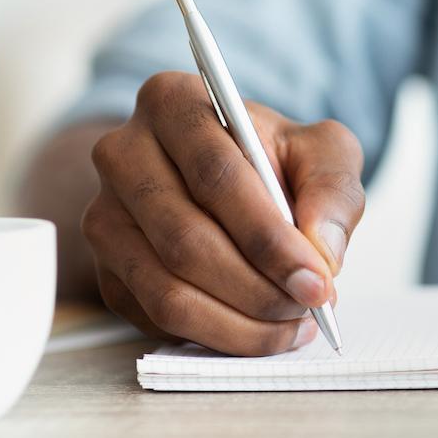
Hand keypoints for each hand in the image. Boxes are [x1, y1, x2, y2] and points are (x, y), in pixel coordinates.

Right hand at [82, 72, 364, 355]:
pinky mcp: (108, 270)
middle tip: (310, 304)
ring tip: (293, 323)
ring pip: (167, 289)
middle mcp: (122, 155)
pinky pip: (157, 317)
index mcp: (171, 102)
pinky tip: (263, 330)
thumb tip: (322, 252)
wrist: (229, 180)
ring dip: (240, 322)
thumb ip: (332, 188)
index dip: (269, 236)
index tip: (318, 278)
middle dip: (258, 287)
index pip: (216, 176)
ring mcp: (105, 216)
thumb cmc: (275, 160)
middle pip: (186, 240)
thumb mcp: (321, 150)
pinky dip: (218, 335)